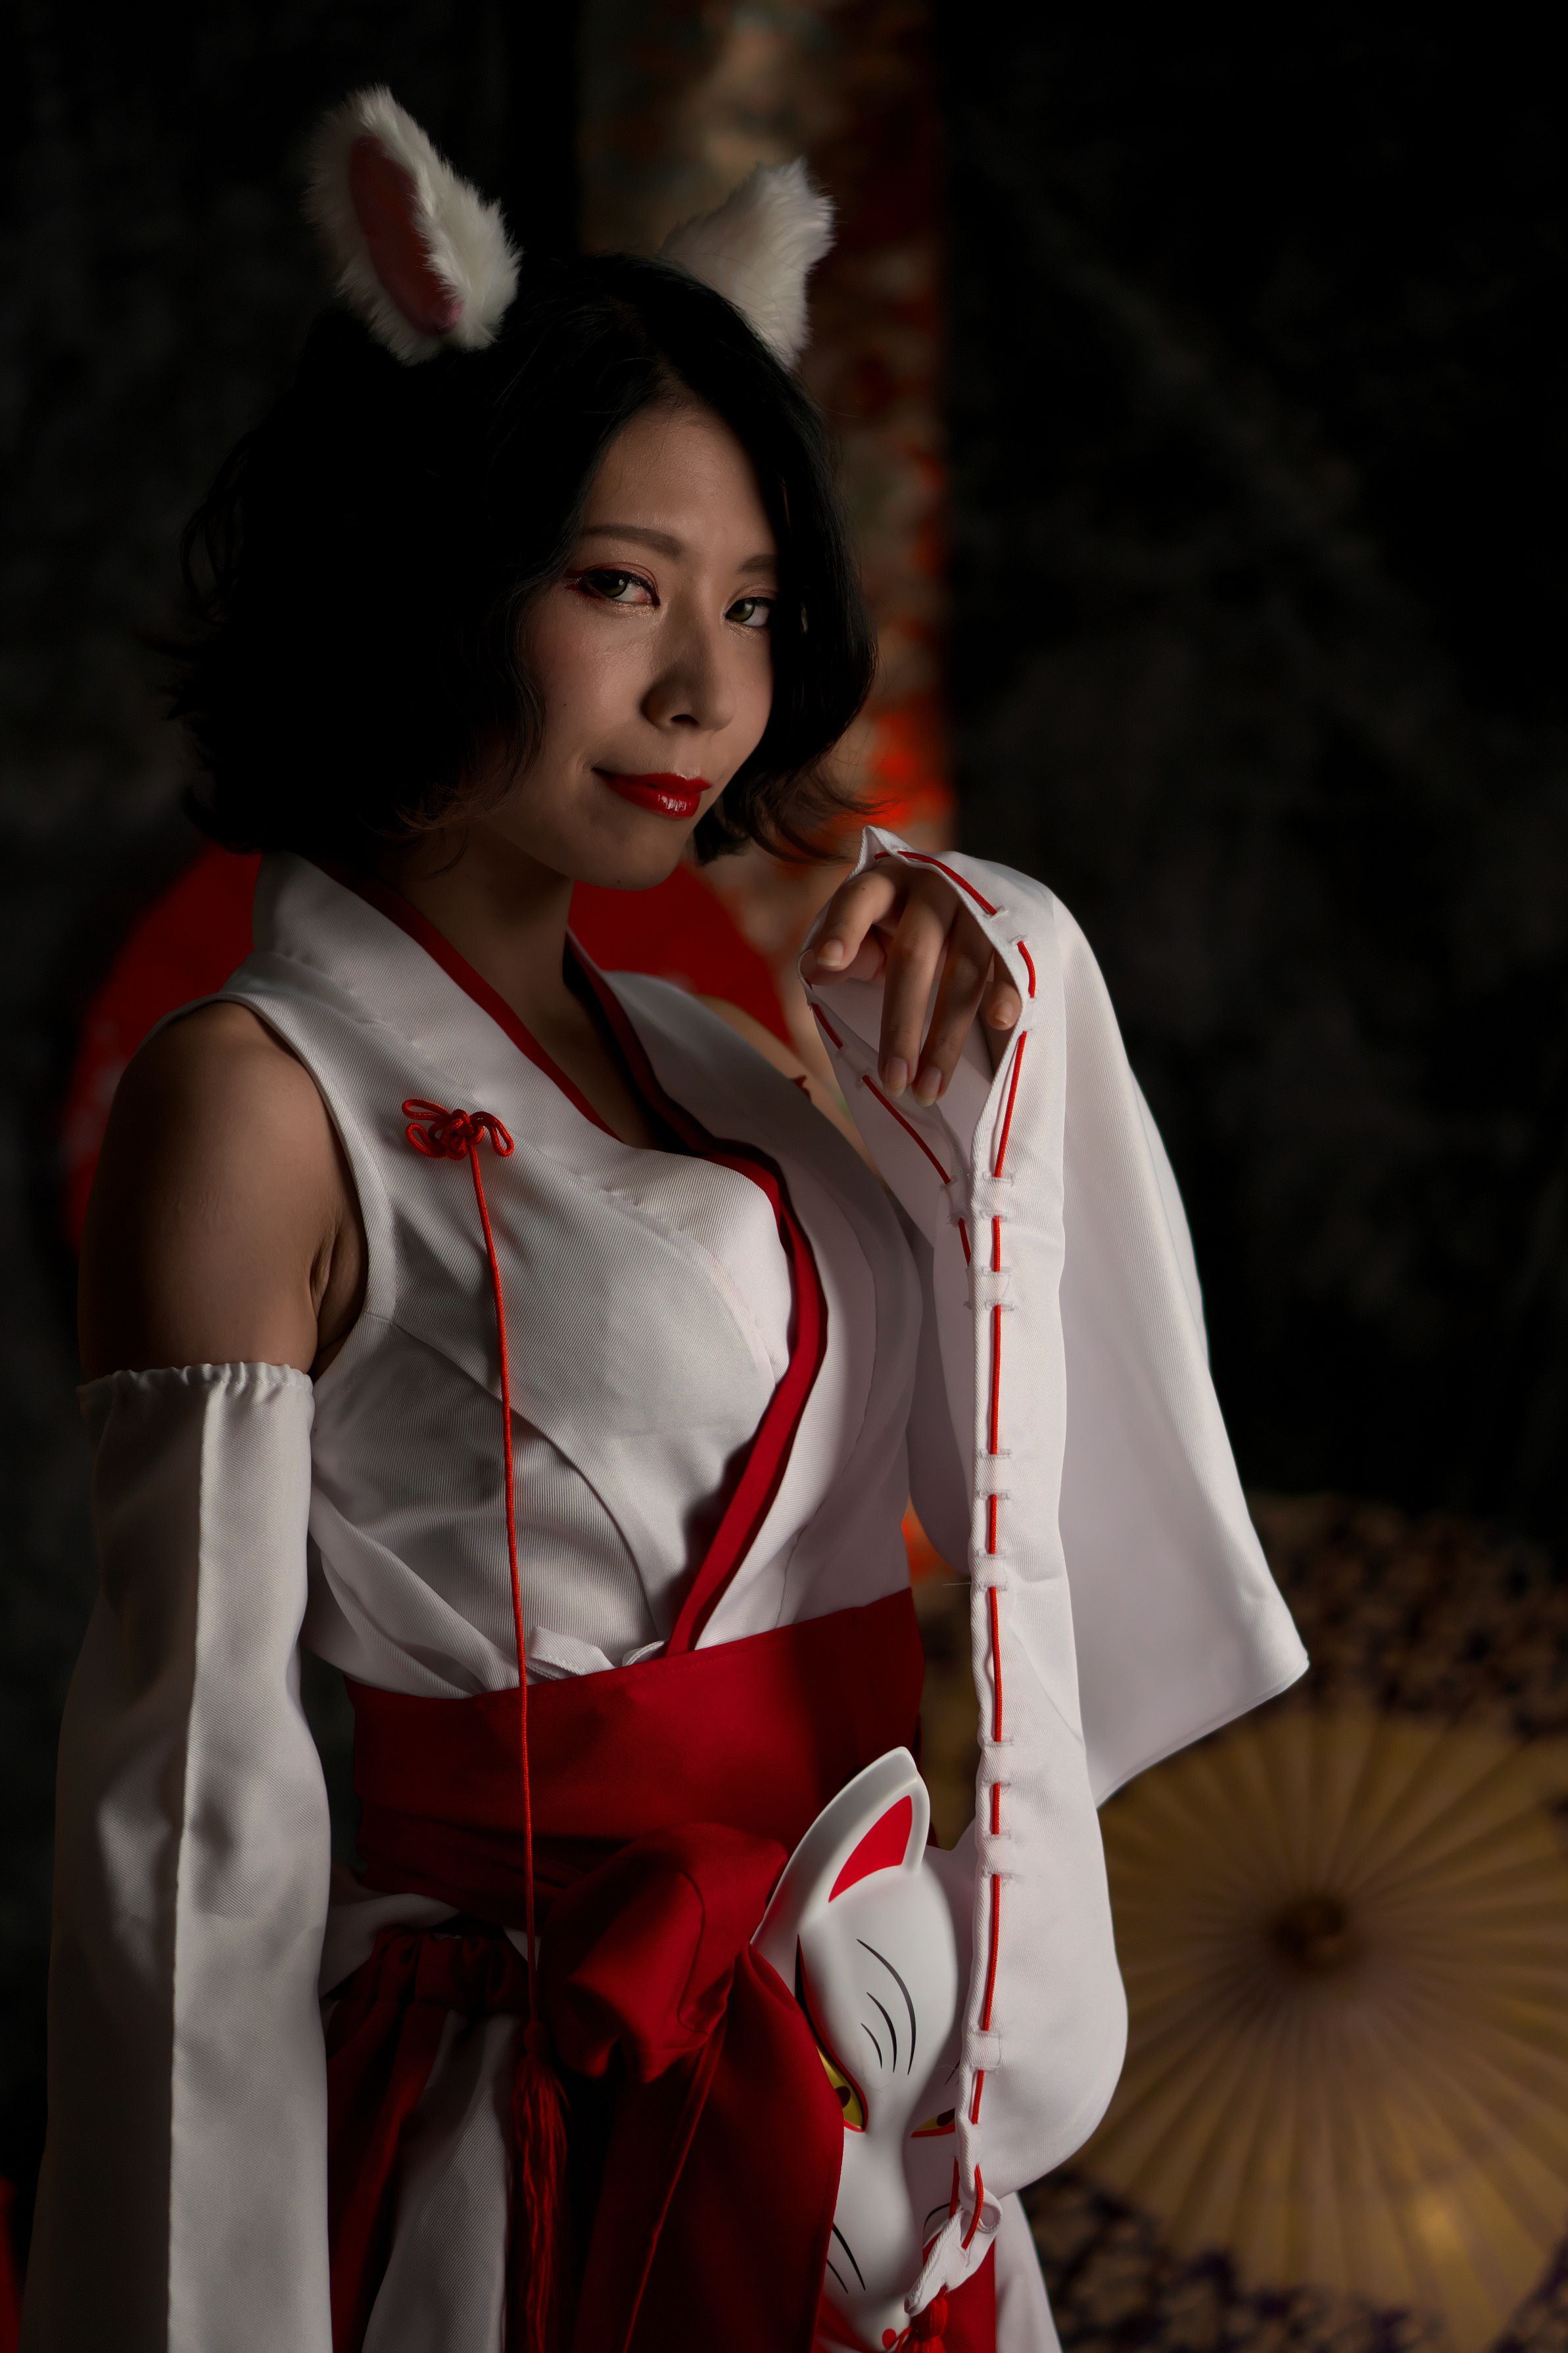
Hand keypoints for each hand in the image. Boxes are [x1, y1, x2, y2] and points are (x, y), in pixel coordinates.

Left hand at [800, 860, 1020, 1103]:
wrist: (975, 895)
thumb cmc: (902, 924)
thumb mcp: (869, 931)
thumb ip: (846, 950)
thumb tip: (814, 969)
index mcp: (885, 883)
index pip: (858, 901)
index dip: (842, 930)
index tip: (824, 964)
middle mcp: (933, 887)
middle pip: (914, 955)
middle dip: (901, 1025)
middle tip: (893, 1082)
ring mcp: (975, 906)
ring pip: (962, 974)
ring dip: (946, 1038)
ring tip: (929, 1090)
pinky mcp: (1011, 929)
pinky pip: (1010, 965)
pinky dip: (1006, 992)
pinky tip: (1000, 1022)